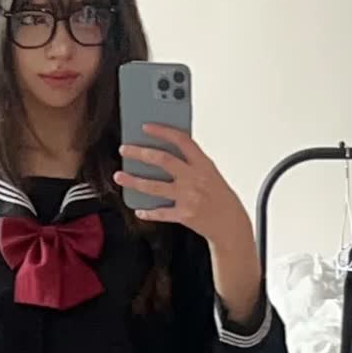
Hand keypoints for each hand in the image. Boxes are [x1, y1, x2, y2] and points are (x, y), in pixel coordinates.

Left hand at [113, 123, 254, 257]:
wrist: (231, 225)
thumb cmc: (221, 198)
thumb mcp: (211, 174)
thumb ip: (192, 163)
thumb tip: (167, 152)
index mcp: (204, 164)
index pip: (182, 141)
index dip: (162, 132)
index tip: (146, 127)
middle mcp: (195, 179)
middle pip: (163, 160)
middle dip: (140, 153)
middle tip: (125, 150)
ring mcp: (189, 197)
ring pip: (154, 186)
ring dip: (134, 181)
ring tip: (119, 176)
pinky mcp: (184, 216)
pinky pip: (160, 213)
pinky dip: (148, 212)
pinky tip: (139, 210)